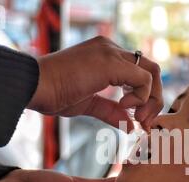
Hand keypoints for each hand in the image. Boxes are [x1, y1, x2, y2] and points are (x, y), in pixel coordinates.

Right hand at [27, 36, 162, 129]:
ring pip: (152, 72)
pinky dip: (141, 97)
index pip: (139, 71)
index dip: (145, 97)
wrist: (34, 86)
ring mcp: (111, 52)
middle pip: (151, 69)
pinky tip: (124, 107)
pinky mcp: (111, 62)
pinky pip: (143, 78)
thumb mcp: (89, 104)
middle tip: (144, 122)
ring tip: (137, 118)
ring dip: (151, 100)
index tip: (138, 120)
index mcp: (106, 55)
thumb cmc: (54, 94)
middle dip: (154, 99)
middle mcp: (111, 48)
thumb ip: (111, 111)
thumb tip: (130, 125)